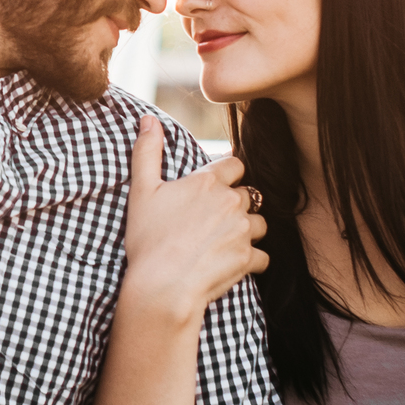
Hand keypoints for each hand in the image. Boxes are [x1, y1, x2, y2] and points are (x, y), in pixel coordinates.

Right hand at [122, 116, 266, 324]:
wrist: (162, 286)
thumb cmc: (148, 238)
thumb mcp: (142, 190)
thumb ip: (147, 151)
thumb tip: (148, 119)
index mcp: (208, 182)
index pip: (235, 164)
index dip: (227, 174)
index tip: (215, 187)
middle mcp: (232, 202)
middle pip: (249, 194)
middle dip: (237, 204)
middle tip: (215, 220)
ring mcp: (243, 231)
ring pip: (260, 224)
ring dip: (248, 230)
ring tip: (227, 241)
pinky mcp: (249, 259)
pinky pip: (263, 256)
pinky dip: (252, 261)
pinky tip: (235, 264)